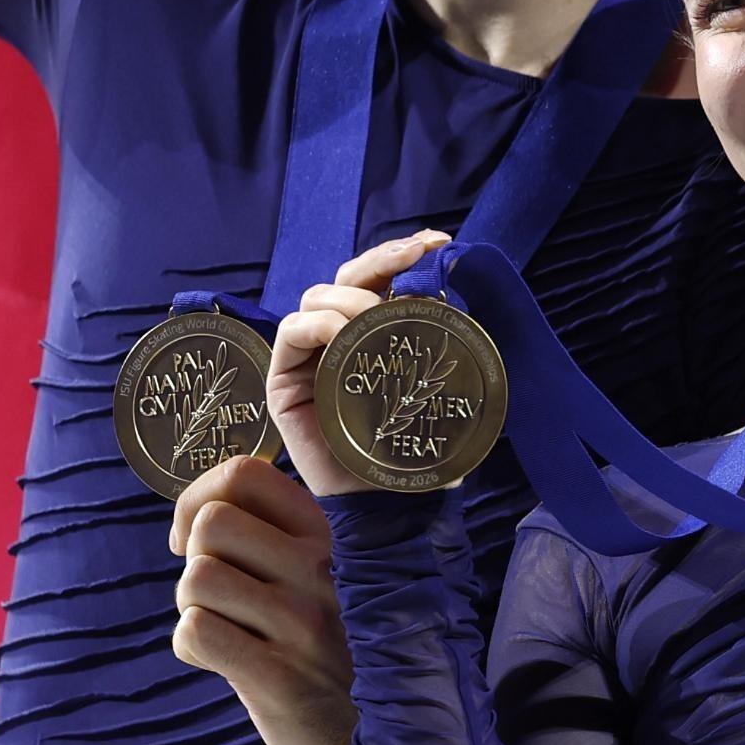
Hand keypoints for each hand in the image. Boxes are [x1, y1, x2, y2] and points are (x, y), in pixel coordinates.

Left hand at [169, 455, 361, 744]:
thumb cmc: (341, 651)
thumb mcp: (336, 578)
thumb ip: (283, 535)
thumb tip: (198, 511)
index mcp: (333, 535)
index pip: (247, 474)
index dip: (200, 496)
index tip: (198, 531)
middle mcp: (322, 570)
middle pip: (211, 523)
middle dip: (194, 556)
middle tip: (220, 591)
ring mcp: (302, 625)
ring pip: (197, 578)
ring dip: (193, 605)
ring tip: (228, 627)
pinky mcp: (279, 679)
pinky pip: (196, 633)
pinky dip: (194, 647)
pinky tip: (225, 661)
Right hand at [266, 231, 453, 499]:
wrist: (390, 501)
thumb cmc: (416, 444)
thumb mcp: (439, 383)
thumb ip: (442, 340)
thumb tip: (460, 288)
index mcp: (374, 333)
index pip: (379, 279)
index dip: (403, 254)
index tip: (437, 242)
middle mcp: (338, 338)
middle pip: (347, 276)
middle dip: (381, 260)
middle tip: (416, 257)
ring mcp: (309, 357)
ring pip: (318, 296)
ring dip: (351, 297)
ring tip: (378, 319)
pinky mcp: (284, 380)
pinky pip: (291, 331)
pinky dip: (318, 325)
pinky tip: (343, 335)